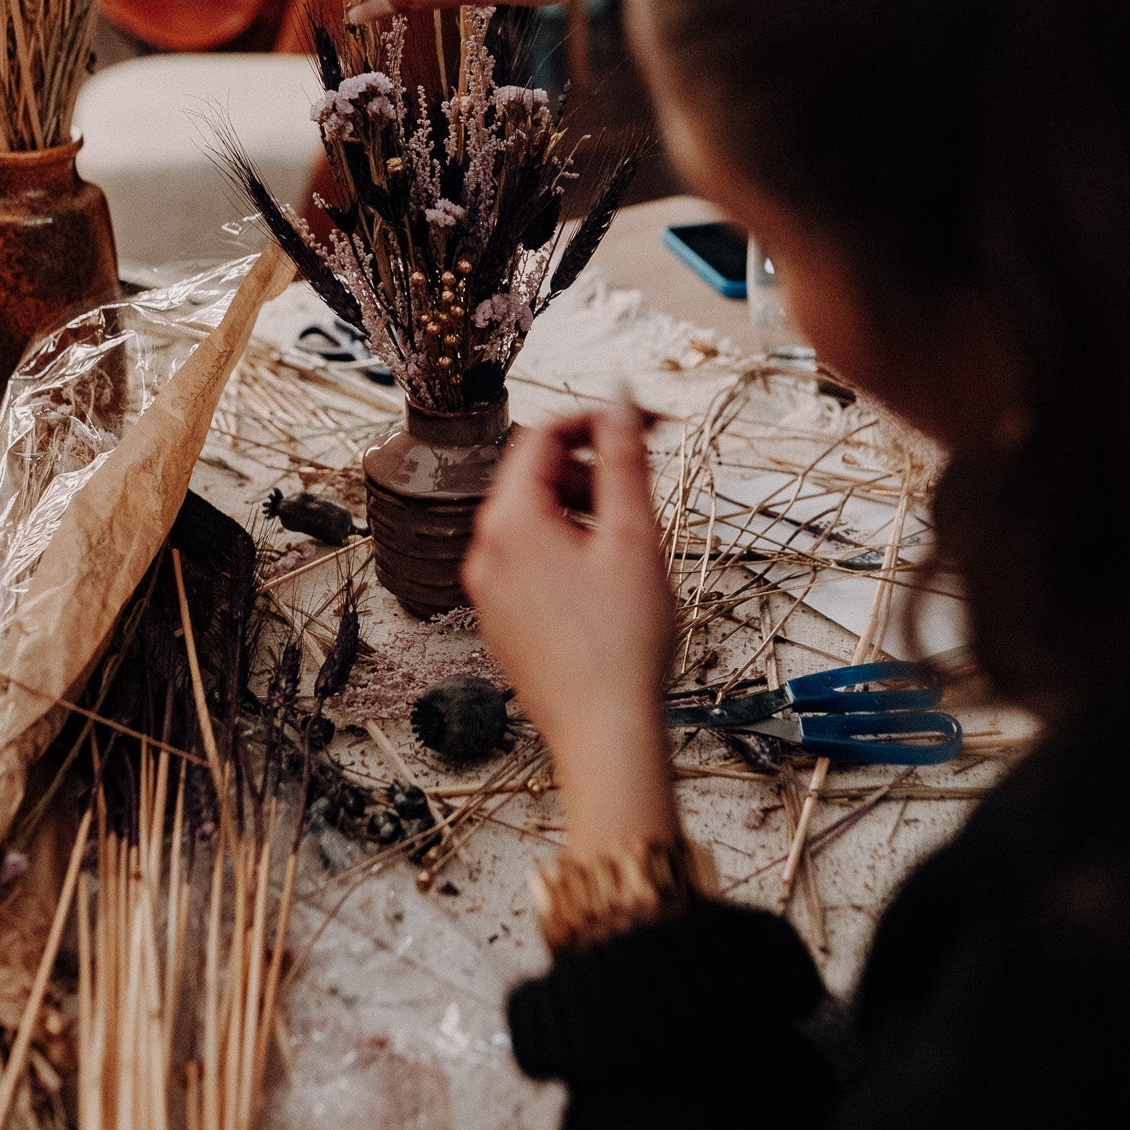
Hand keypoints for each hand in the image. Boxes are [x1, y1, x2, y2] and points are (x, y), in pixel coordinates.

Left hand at [463, 404, 678, 856]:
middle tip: (643, 491)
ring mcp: (487, 591)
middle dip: (591, 470)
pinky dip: (567, 552)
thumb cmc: (623, 643)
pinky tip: (607, 584)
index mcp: (509, 522)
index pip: (544, 435)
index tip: (645, 425)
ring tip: (629, 543)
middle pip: (535, 477)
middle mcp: (484, 552)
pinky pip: (529, 563)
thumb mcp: (633, 536)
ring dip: (581, 511)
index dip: (597, 420)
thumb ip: (624, 456)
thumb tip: (618, 395)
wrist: (605, 734)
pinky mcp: (501, 623)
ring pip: (533, 521)